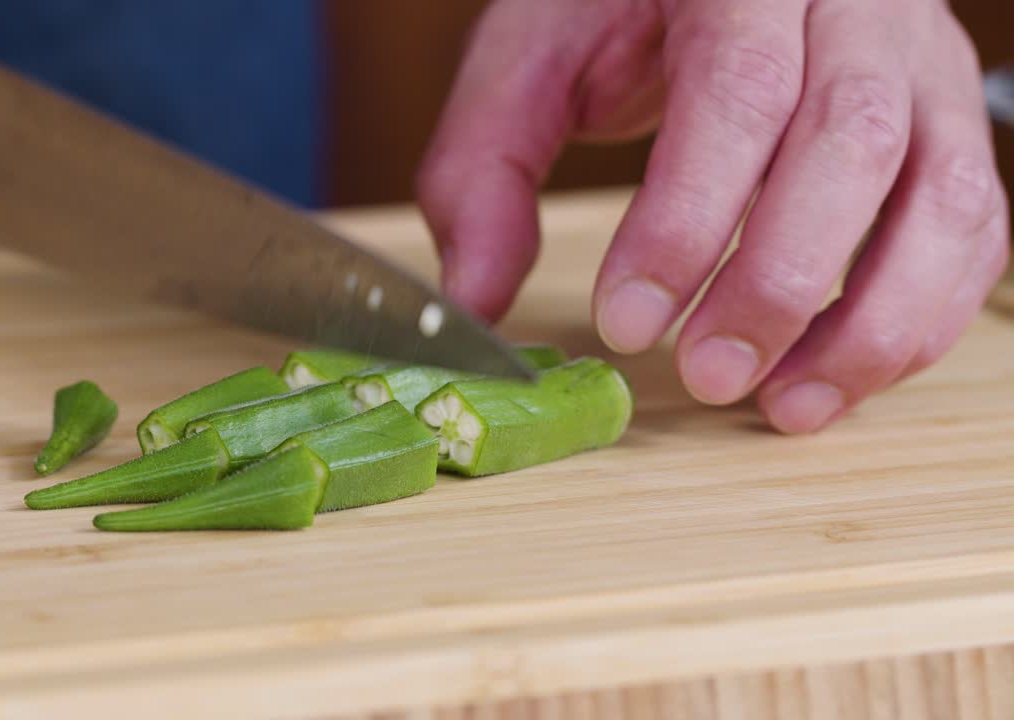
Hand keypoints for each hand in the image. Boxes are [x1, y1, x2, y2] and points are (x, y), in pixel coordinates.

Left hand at [417, 0, 1009, 432]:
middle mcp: (853, 6)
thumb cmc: (616, 6)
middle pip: (851, 144)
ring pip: (944, 196)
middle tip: (705, 375)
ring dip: (872, 321)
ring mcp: (921, 64)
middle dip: (779, 282)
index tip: (626, 321)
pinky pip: (973, 230)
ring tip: (781, 404)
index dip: (687, 219)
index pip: (735, 90)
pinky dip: (920, 317)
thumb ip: (486, 170)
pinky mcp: (948, 125)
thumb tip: (475, 301)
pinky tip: (835, 376)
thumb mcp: (529, 58)